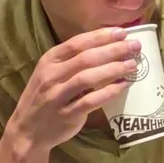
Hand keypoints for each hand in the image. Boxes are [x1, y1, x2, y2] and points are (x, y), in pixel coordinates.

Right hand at [8, 28, 139, 150]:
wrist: (28, 131)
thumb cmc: (45, 97)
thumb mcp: (51, 73)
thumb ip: (73, 60)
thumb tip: (108, 45)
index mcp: (49, 61)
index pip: (77, 43)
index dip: (101, 36)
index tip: (122, 32)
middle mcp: (51, 76)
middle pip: (86, 58)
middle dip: (113, 50)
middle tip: (135, 46)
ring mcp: (58, 96)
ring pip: (88, 78)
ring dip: (113, 69)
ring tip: (133, 65)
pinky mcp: (67, 114)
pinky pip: (91, 100)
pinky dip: (109, 92)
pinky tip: (124, 86)